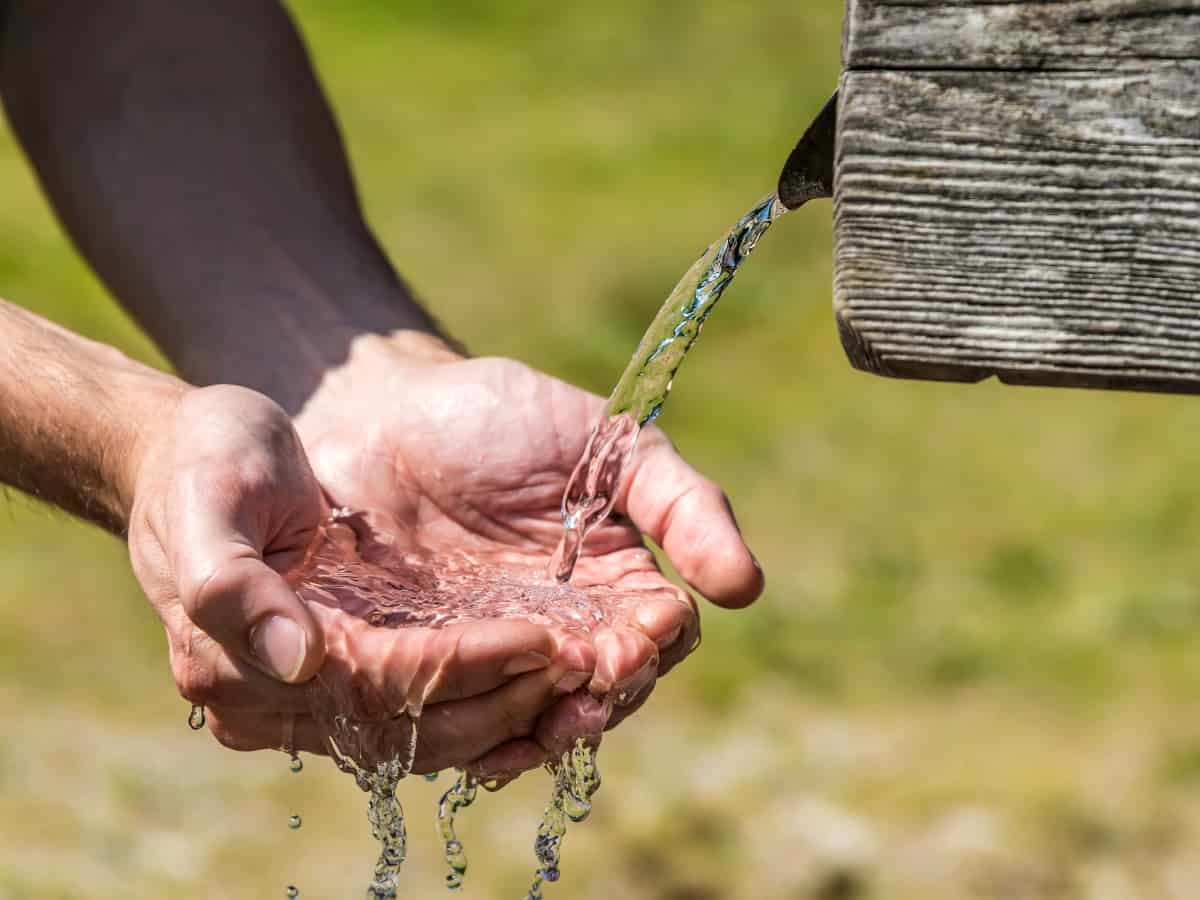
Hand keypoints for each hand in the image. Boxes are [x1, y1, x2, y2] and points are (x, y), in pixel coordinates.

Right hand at [126, 384, 592, 772]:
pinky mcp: (354, 673)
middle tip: (592, 662)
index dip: (461, 666)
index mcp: (236, 664)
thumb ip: (232, 582)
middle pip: (416, 728)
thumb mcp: (209, 497)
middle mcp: (281, 699)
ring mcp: (319, 694)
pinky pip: (433, 710)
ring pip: (434, 732)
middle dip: (508, 697)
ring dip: (517, 710)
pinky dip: (496, 699)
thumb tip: (298, 660)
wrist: (198, 454)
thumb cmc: (206, 461)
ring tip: (594, 675)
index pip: (376, 685)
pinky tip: (555, 678)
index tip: (540, 637)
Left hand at [295, 333, 763, 774]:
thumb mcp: (607, 444)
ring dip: (545, 731)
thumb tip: (747, 588)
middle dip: (602, 699)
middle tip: (585, 688)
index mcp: (615, 579)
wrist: (381, 411)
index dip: (652, 647)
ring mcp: (497, 650)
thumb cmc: (500, 417)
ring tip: (538, 727)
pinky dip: (479, 742)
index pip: (657, 635)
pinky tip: (482, 749)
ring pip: (539, 718)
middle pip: (604, 690)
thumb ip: (682, 505)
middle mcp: (563, 626)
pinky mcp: (431, 667)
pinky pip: (464, 723)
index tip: (634, 642)